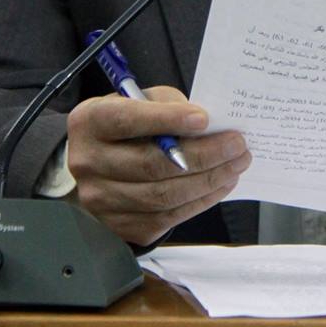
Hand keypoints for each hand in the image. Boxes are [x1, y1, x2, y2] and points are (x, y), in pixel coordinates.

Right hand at [67, 86, 250, 244]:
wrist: (96, 161)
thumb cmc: (125, 124)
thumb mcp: (138, 100)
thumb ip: (167, 105)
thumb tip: (205, 124)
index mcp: (91, 123)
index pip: (128, 121)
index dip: (167, 120)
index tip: (204, 119)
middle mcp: (89, 163)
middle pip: (151, 165)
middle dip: (203, 155)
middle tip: (237, 145)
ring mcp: (101, 200)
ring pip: (163, 196)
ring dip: (208, 181)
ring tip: (236, 164)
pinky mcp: (119, 226)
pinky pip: (166, 218)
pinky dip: (200, 201)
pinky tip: (219, 184)